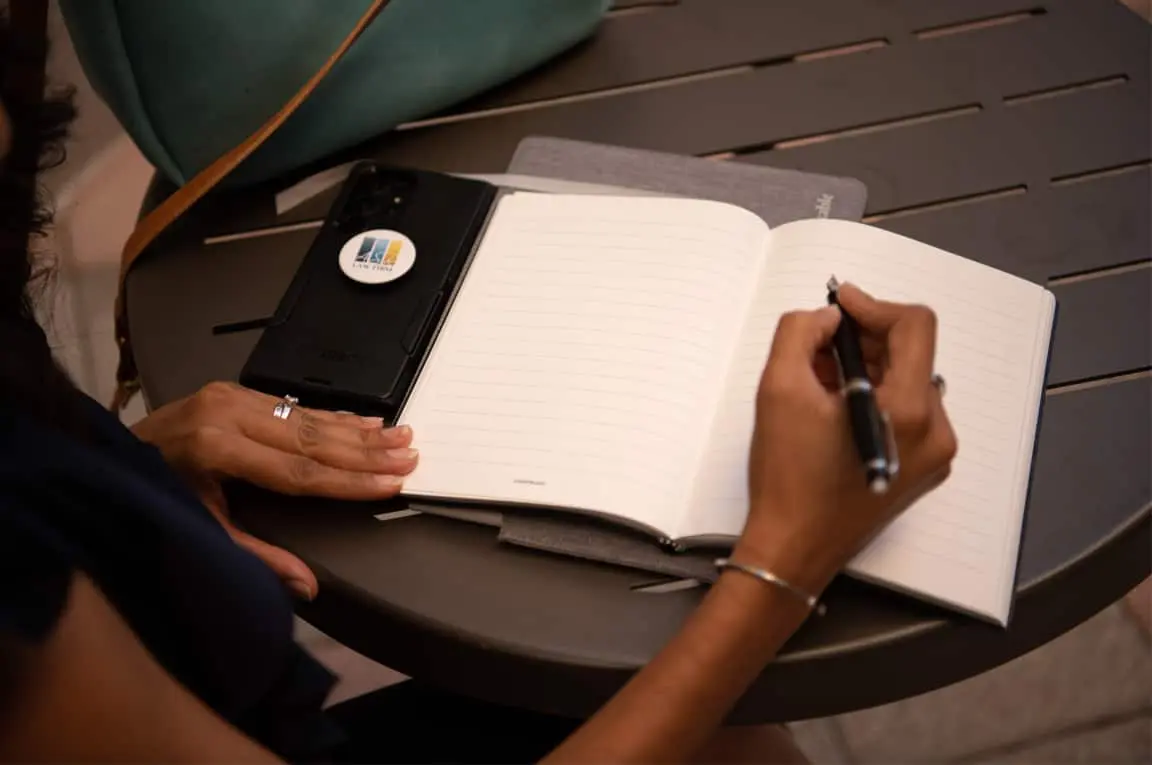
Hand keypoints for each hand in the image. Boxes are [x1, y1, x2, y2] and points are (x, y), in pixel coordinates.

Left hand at [131, 382, 417, 598]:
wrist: (109, 454)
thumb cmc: (152, 497)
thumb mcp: (200, 531)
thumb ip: (256, 556)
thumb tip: (307, 588)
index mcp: (216, 448)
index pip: (300, 472)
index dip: (350, 481)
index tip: (391, 484)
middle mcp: (227, 414)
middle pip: (312, 439)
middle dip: (367, 453)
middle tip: (411, 456)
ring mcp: (231, 397)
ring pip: (308, 419)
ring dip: (359, 432)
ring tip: (401, 438)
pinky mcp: (235, 391)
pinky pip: (294, 405)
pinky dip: (333, 416)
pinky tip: (365, 422)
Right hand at [736, 284, 956, 595]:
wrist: (792, 549)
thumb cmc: (786, 476)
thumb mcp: (778, 388)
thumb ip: (800, 332)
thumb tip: (829, 320)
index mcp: (911, 410)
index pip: (914, 326)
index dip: (873, 305)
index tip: (838, 305)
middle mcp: (936, 432)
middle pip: (911, 355)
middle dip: (863, 342)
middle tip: (815, 349)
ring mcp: (934, 456)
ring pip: (908, 384)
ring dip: (867, 371)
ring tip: (819, 385)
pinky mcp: (922, 471)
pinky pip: (907, 415)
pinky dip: (875, 401)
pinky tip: (834, 413)